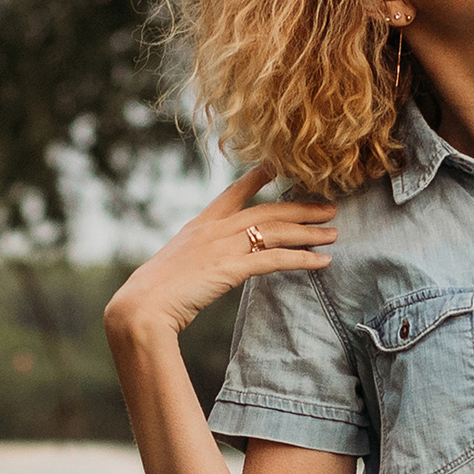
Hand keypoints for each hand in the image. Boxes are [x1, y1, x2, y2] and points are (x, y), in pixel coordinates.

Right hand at [104, 166, 336, 339]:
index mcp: (199, 225)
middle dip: (301, 207)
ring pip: (277, 231)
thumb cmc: (152, 295)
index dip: (258, 178)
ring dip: (310, 232)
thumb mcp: (175, 267)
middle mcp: (214, 229)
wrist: (139, 308)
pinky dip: (302, 259)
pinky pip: (276, 259)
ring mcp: (223, 246)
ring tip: (334, 233)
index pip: (233, 193)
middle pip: (268, 210)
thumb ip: (195, 260)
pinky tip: (322, 261)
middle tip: (329, 207)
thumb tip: (206, 266)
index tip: (278, 165)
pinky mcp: (231, 268)